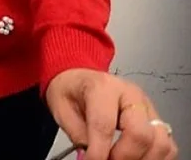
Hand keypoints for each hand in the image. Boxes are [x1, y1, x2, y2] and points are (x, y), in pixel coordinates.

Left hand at [47, 68, 176, 159]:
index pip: (105, 124)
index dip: (99, 151)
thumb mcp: (61, 109)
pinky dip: (155, 158)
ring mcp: (148, 108)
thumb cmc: (72, 90)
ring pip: (160, 142)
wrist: (79, 79)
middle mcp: (131, 95)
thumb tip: (89, 157)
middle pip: (140, 134)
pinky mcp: (156, 120)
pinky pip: (168, 146)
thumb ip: (77, 135)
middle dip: (124, 157)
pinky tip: (137, 159)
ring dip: (142, 159)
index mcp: (103, 87)